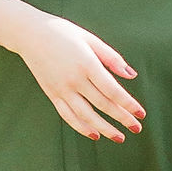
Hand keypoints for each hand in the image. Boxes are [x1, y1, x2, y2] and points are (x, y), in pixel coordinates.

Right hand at [21, 13, 142, 139]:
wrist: (30, 34)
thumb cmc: (64, 33)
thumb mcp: (90, 39)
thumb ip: (112, 58)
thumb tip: (132, 75)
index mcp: (87, 63)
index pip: (112, 90)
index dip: (128, 104)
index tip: (141, 113)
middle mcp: (74, 79)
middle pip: (102, 104)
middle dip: (122, 118)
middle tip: (137, 129)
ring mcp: (61, 89)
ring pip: (86, 115)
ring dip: (104, 128)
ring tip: (119, 137)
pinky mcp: (52, 94)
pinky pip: (67, 115)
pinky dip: (81, 127)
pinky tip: (94, 134)